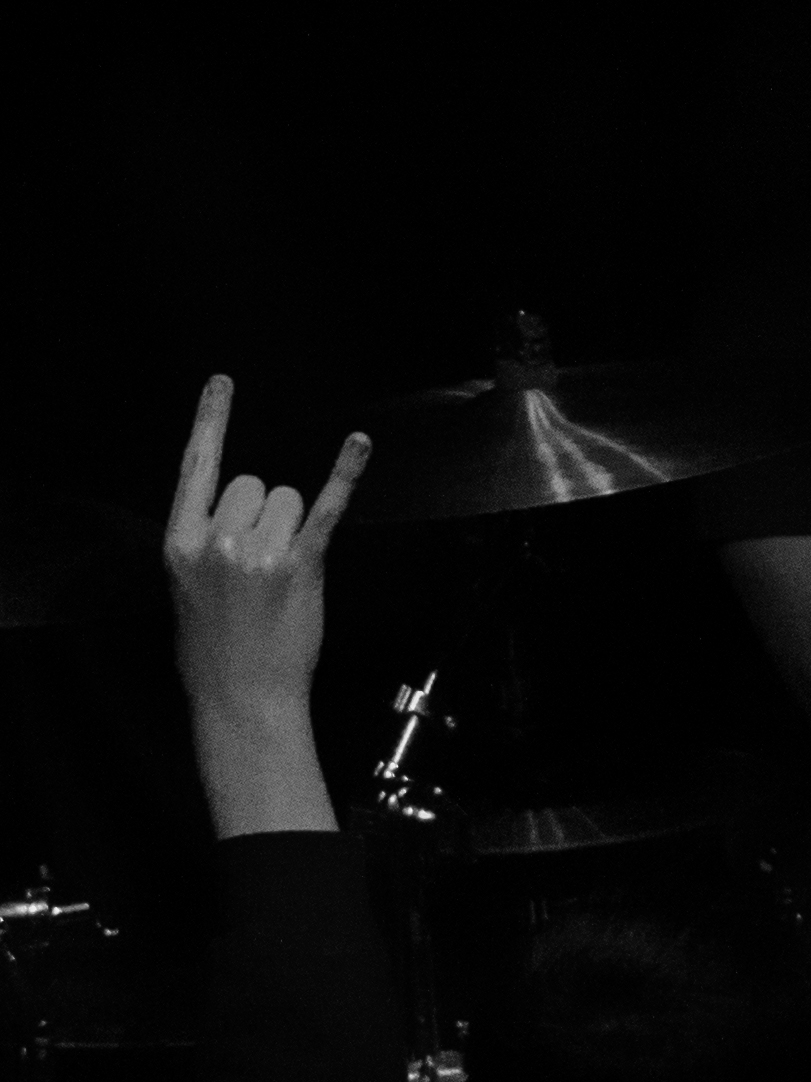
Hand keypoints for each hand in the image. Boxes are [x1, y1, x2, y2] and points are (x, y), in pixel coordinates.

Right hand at [165, 375, 369, 835]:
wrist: (241, 696)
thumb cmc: (214, 648)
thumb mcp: (187, 587)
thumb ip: (205, 542)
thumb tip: (234, 515)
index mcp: (180, 540)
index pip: (195, 466)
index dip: (211, 421)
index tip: (222, 384)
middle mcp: (217, 537)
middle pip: (256, 483)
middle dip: (267, 512)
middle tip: (264, 563)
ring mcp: (259, 550)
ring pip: (290, 498)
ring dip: (295, 525)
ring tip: (283, 574)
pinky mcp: (301, 564)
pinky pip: (326, 507)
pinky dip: (345, 474)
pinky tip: (359, 444)